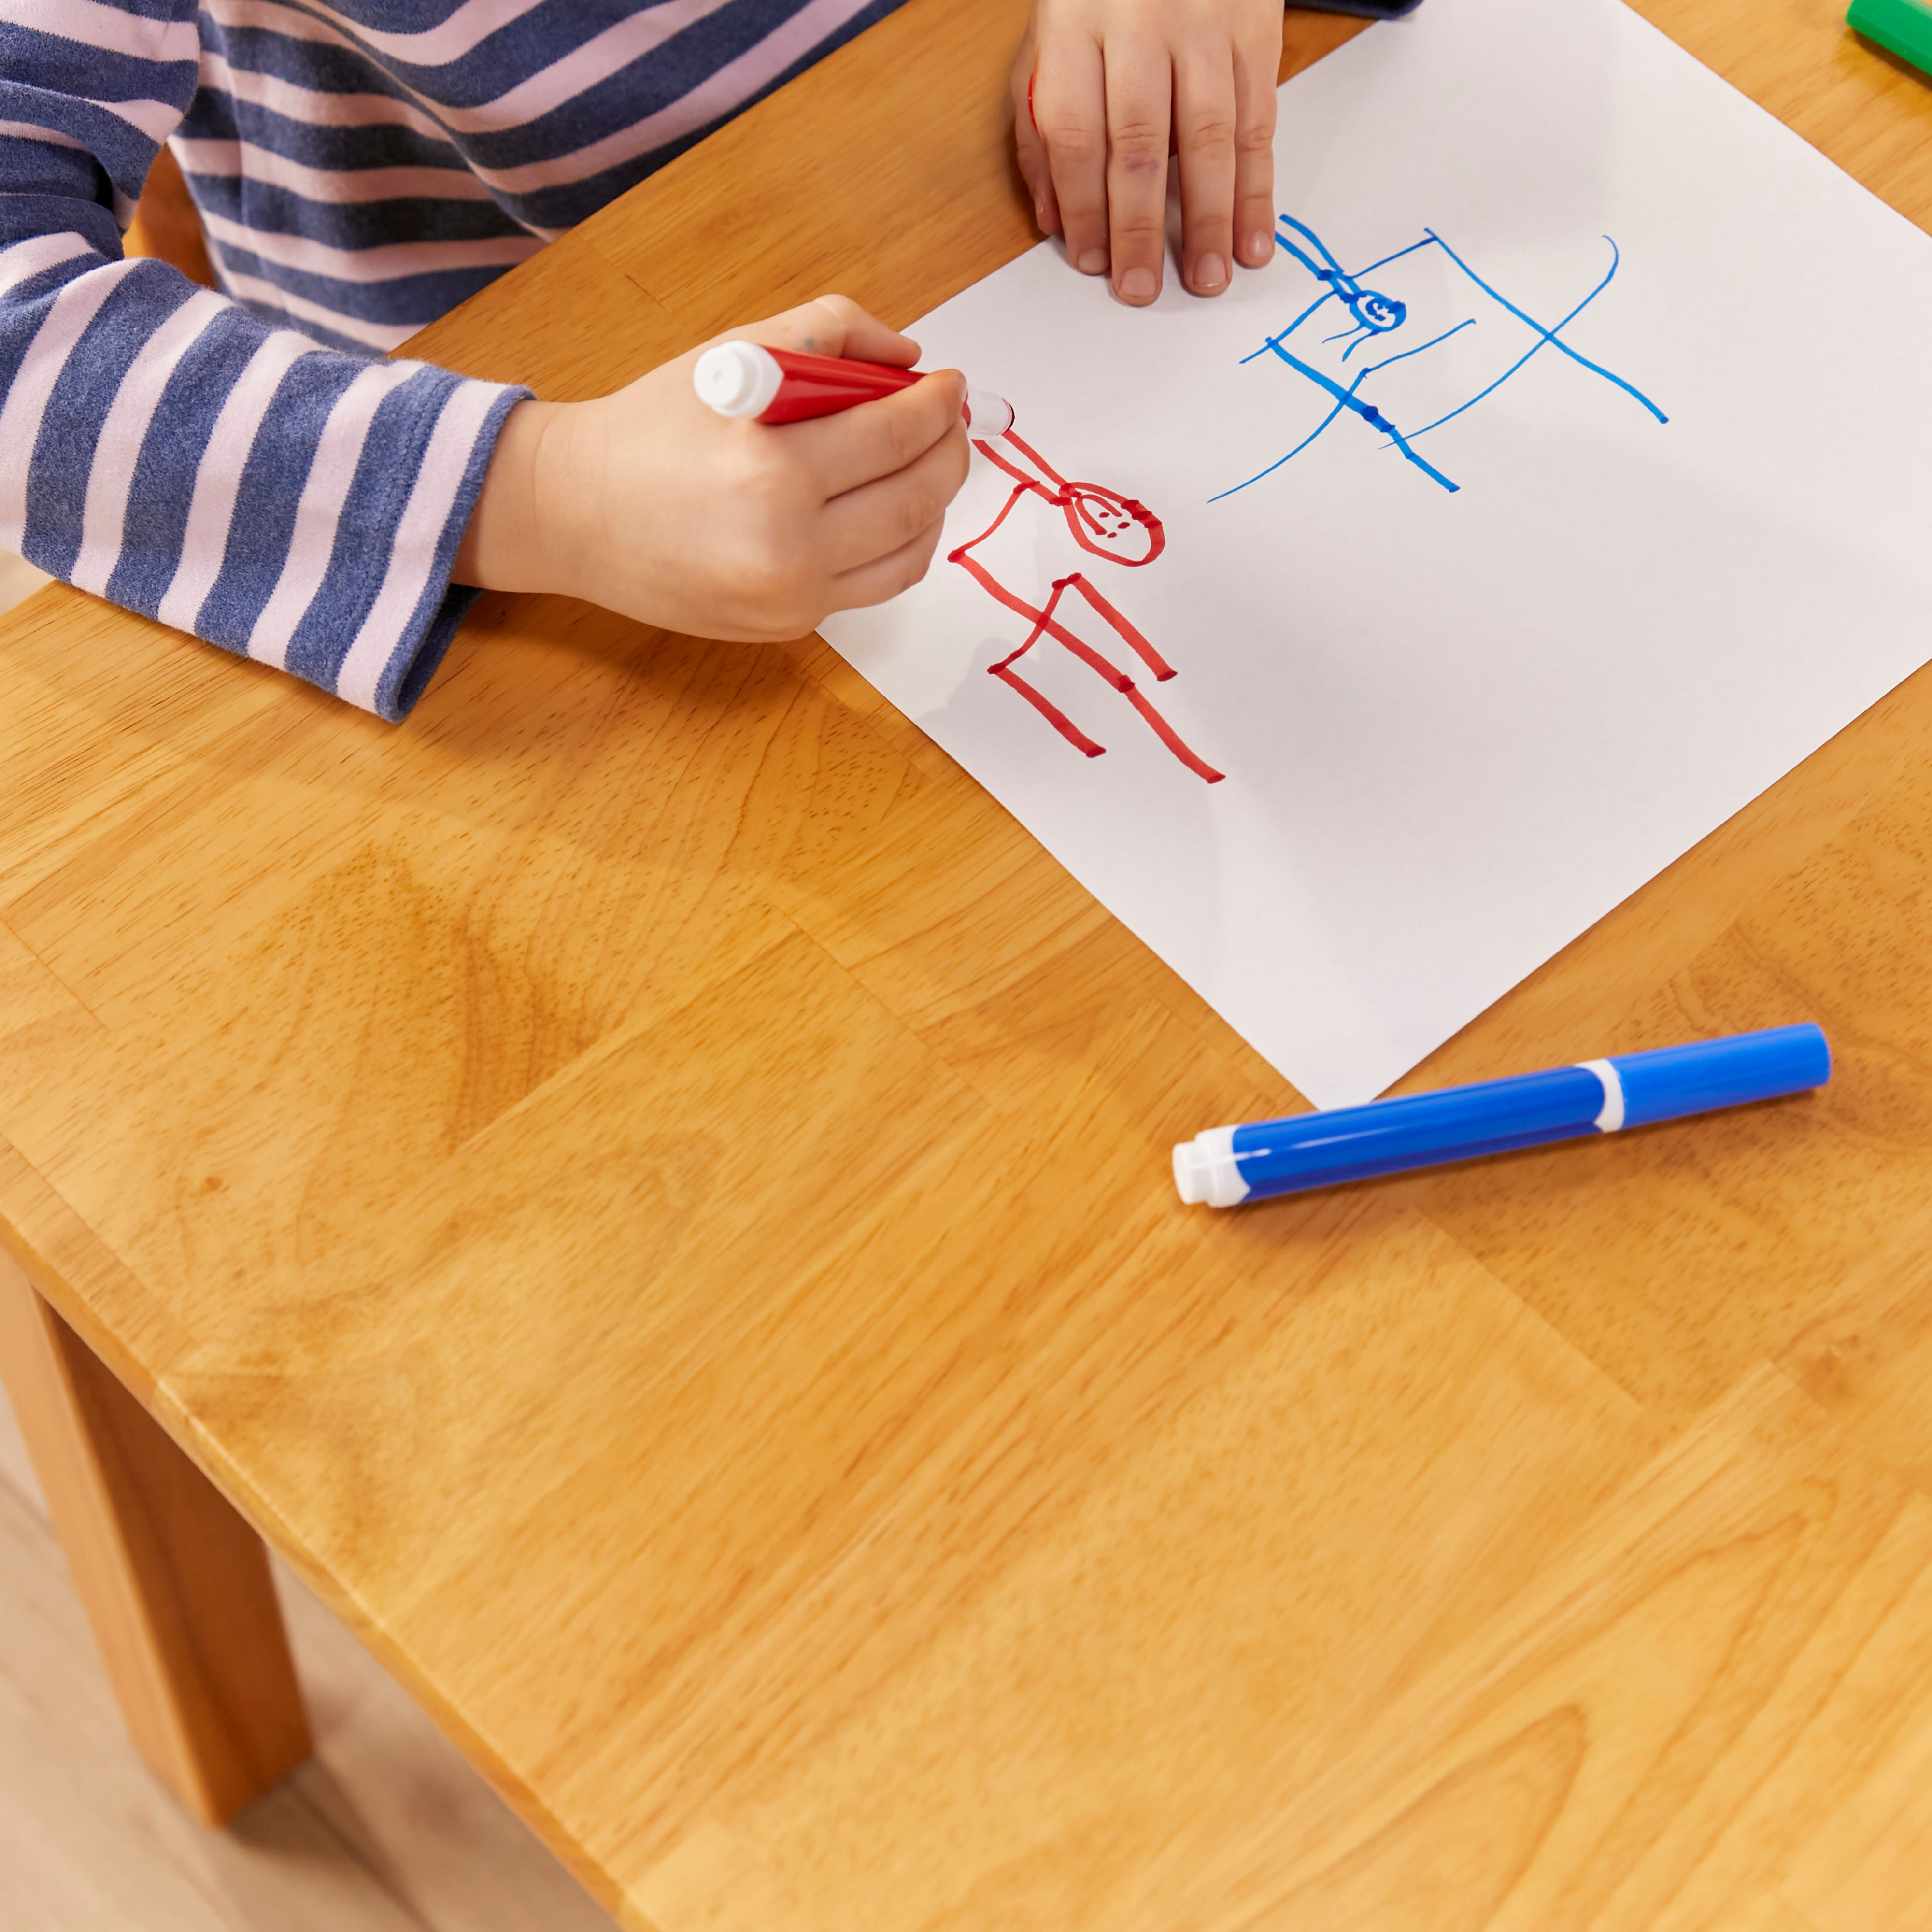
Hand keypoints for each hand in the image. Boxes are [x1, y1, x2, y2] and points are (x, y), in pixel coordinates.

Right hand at [455, 294, 970, 640]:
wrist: (579, 513)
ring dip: (936, 503)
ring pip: (911, 553)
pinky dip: (902, 545)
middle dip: (950, 452)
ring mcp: (791, 597)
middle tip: (951, 423)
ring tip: (929, 464)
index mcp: (771, 469)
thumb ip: (830, 332)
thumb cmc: (654, 426)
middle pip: (917, 497)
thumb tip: (910, 359)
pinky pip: (875, 585)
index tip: (951, 384)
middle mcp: (787, 545)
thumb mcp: (735, 353)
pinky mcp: (788, 624)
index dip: (939, 405)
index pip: (896, 433)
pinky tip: (895, 510)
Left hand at [1013, 0, 1282, 304]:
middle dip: (1140, 227)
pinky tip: (1253, 236)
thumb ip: (1040, 127)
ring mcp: (1203, 23)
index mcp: (1075, 24)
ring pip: (1207, 137)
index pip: (1076, 133)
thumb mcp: (1048, 39)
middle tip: (1142, 289)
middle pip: (1139, 142)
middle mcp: (1139, 21)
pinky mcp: (1255, 28)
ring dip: (1208, 219)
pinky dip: (1257, 187)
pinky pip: (1258, 120)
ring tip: (1208, 278)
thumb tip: (1053, 221)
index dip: (1084, 207)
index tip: (1092, 262)